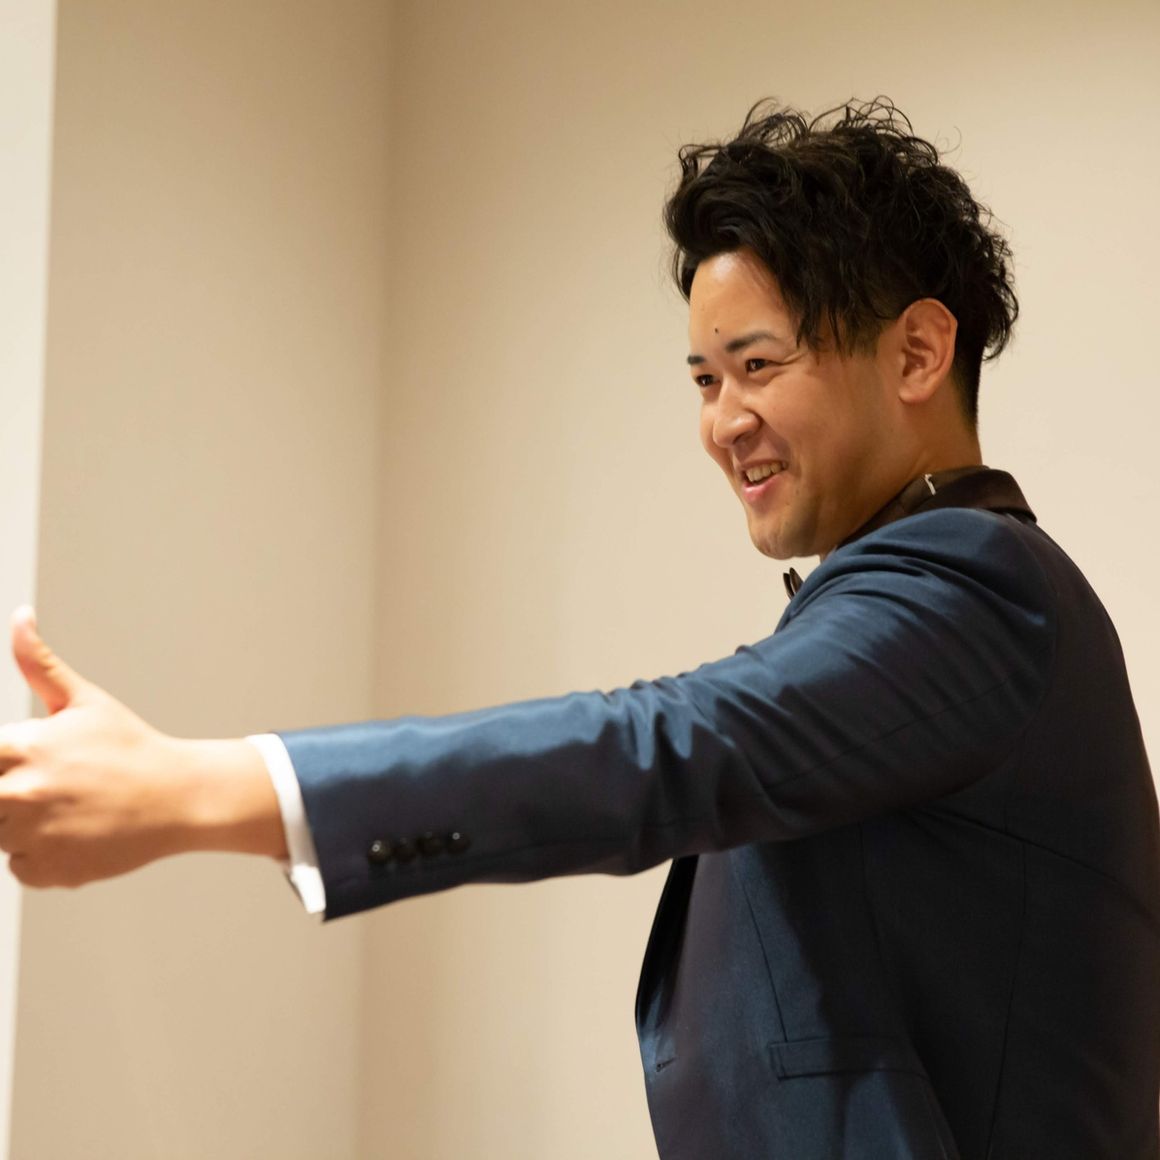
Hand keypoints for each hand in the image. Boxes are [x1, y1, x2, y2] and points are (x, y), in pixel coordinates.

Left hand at [0, 607, 285, 888]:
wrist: (180, 797)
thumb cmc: (131, 748)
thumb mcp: (85, 701)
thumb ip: (39, 663)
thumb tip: (21, 616)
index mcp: (23, 748)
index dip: (0, 762)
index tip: (17, 763)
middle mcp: (20, 794)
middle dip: (9, 793)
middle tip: (53, 784)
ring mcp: (33, 837)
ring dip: (22, 825)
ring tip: (68, 807)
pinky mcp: (47, 871)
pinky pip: (21, 865)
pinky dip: (42, 855)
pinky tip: (77, 834)